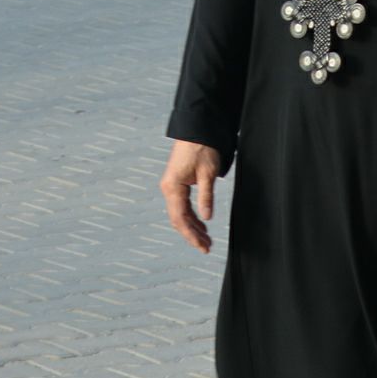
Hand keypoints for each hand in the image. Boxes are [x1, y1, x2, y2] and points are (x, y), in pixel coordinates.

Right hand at [161, 140, 222, 254]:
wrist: (197, 130)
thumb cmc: (202, 148)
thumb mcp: (208, 174)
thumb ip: (206, 197)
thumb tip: (207, 218)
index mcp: (172, 187)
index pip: (180, 218)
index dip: (191, 235)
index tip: (202, 246)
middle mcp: (168, 188)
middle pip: (178, 219)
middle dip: (191, 235)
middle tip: (207, 248)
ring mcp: (171, 186)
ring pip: (180, 214)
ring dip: (192, 227)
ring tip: (206, 240)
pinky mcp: (177, 183)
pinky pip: (182, 205)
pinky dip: (192, 216)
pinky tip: (202, 224)